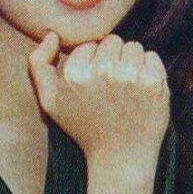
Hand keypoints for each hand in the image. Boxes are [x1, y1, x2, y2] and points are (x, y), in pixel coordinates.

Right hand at [28, 32, 169, 167]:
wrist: (120, 159)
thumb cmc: (84, 128)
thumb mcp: (50, 100)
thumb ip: (38, 64)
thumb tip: (52, 34)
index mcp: (75, 73)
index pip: (89, 46)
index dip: (92, 64)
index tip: (94, 86)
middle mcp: (102, 71)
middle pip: (112, 41)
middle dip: (112, 59)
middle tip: (111, 88)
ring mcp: (130, 76)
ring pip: (133, 47)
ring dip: (131, 63)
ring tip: (126, 90)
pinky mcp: (153, 82)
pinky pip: (152, 57)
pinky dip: (149, 70)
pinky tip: (142, 91)